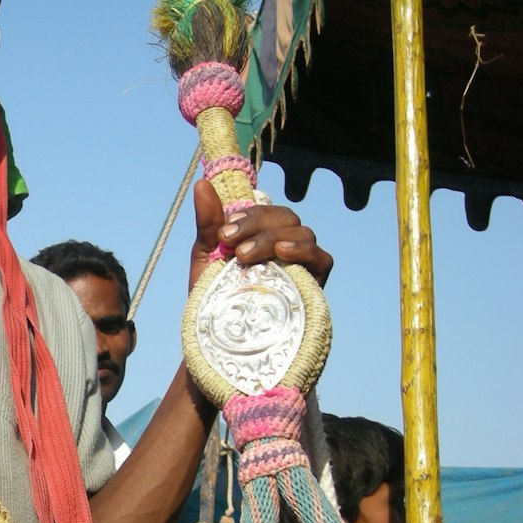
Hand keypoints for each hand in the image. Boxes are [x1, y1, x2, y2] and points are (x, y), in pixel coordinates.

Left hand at [189, 179, 332, 291]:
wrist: (220, 340)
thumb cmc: (214, 297)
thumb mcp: (206, 257)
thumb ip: (208, 223)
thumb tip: (201, 183)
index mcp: (262, 235)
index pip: (266, 211)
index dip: (248, 215)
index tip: (224, 232)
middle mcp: (285, 245)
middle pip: (285, 218)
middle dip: (256, 225)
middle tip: (229, 244)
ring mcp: (302, 263)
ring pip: (302, 233)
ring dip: (273, 238)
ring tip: (246, 255)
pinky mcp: (315, 283)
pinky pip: (322, 259)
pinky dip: (305, 251)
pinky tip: (283, 254)